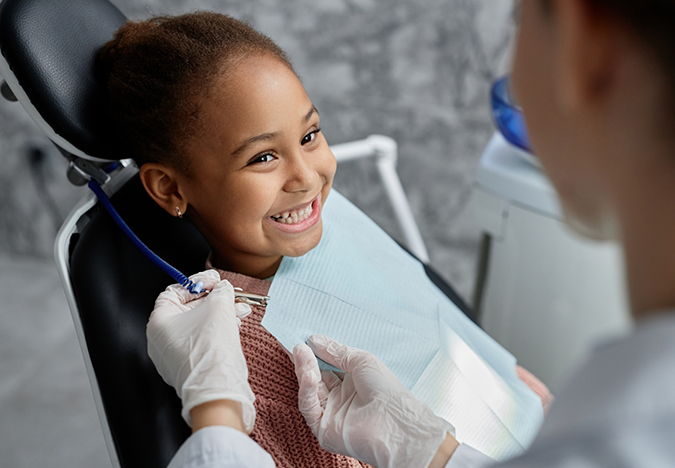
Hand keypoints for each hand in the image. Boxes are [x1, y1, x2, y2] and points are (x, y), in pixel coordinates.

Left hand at [147, 270, 255, 432]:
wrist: (217, 388)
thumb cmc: (210, 350)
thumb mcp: (219, 306)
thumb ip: (220, 291)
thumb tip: (223, 289)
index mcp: (158, 322)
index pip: (175, 291)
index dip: (197, 282)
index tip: (214, 281)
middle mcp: (161, 340)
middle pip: (188, 308)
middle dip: (214, 299)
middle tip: (229, 293)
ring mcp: (174, 356)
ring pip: (198, 326)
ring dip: (220, 314)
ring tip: (239, 309)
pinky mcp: (189, 367)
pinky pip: (202, 341)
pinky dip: (218, 331)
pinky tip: (235, 324)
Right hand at [293, 335, 455, 467]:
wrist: (394, 421)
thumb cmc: (385, 389)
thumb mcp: (361, 360)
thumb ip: (336, 351)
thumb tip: (313, 339)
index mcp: (352, 383)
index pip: (327, 366)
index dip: (315, 353)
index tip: (303, 339)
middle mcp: (340, 398)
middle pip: (316, 377)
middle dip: (306, 360)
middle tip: (296, 344)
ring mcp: (331, 414)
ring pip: (310, 390)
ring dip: (304, 370)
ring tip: (300, 352)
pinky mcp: (322, 429)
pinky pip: (309, 407)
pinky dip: (306, 389)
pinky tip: (308, 374)